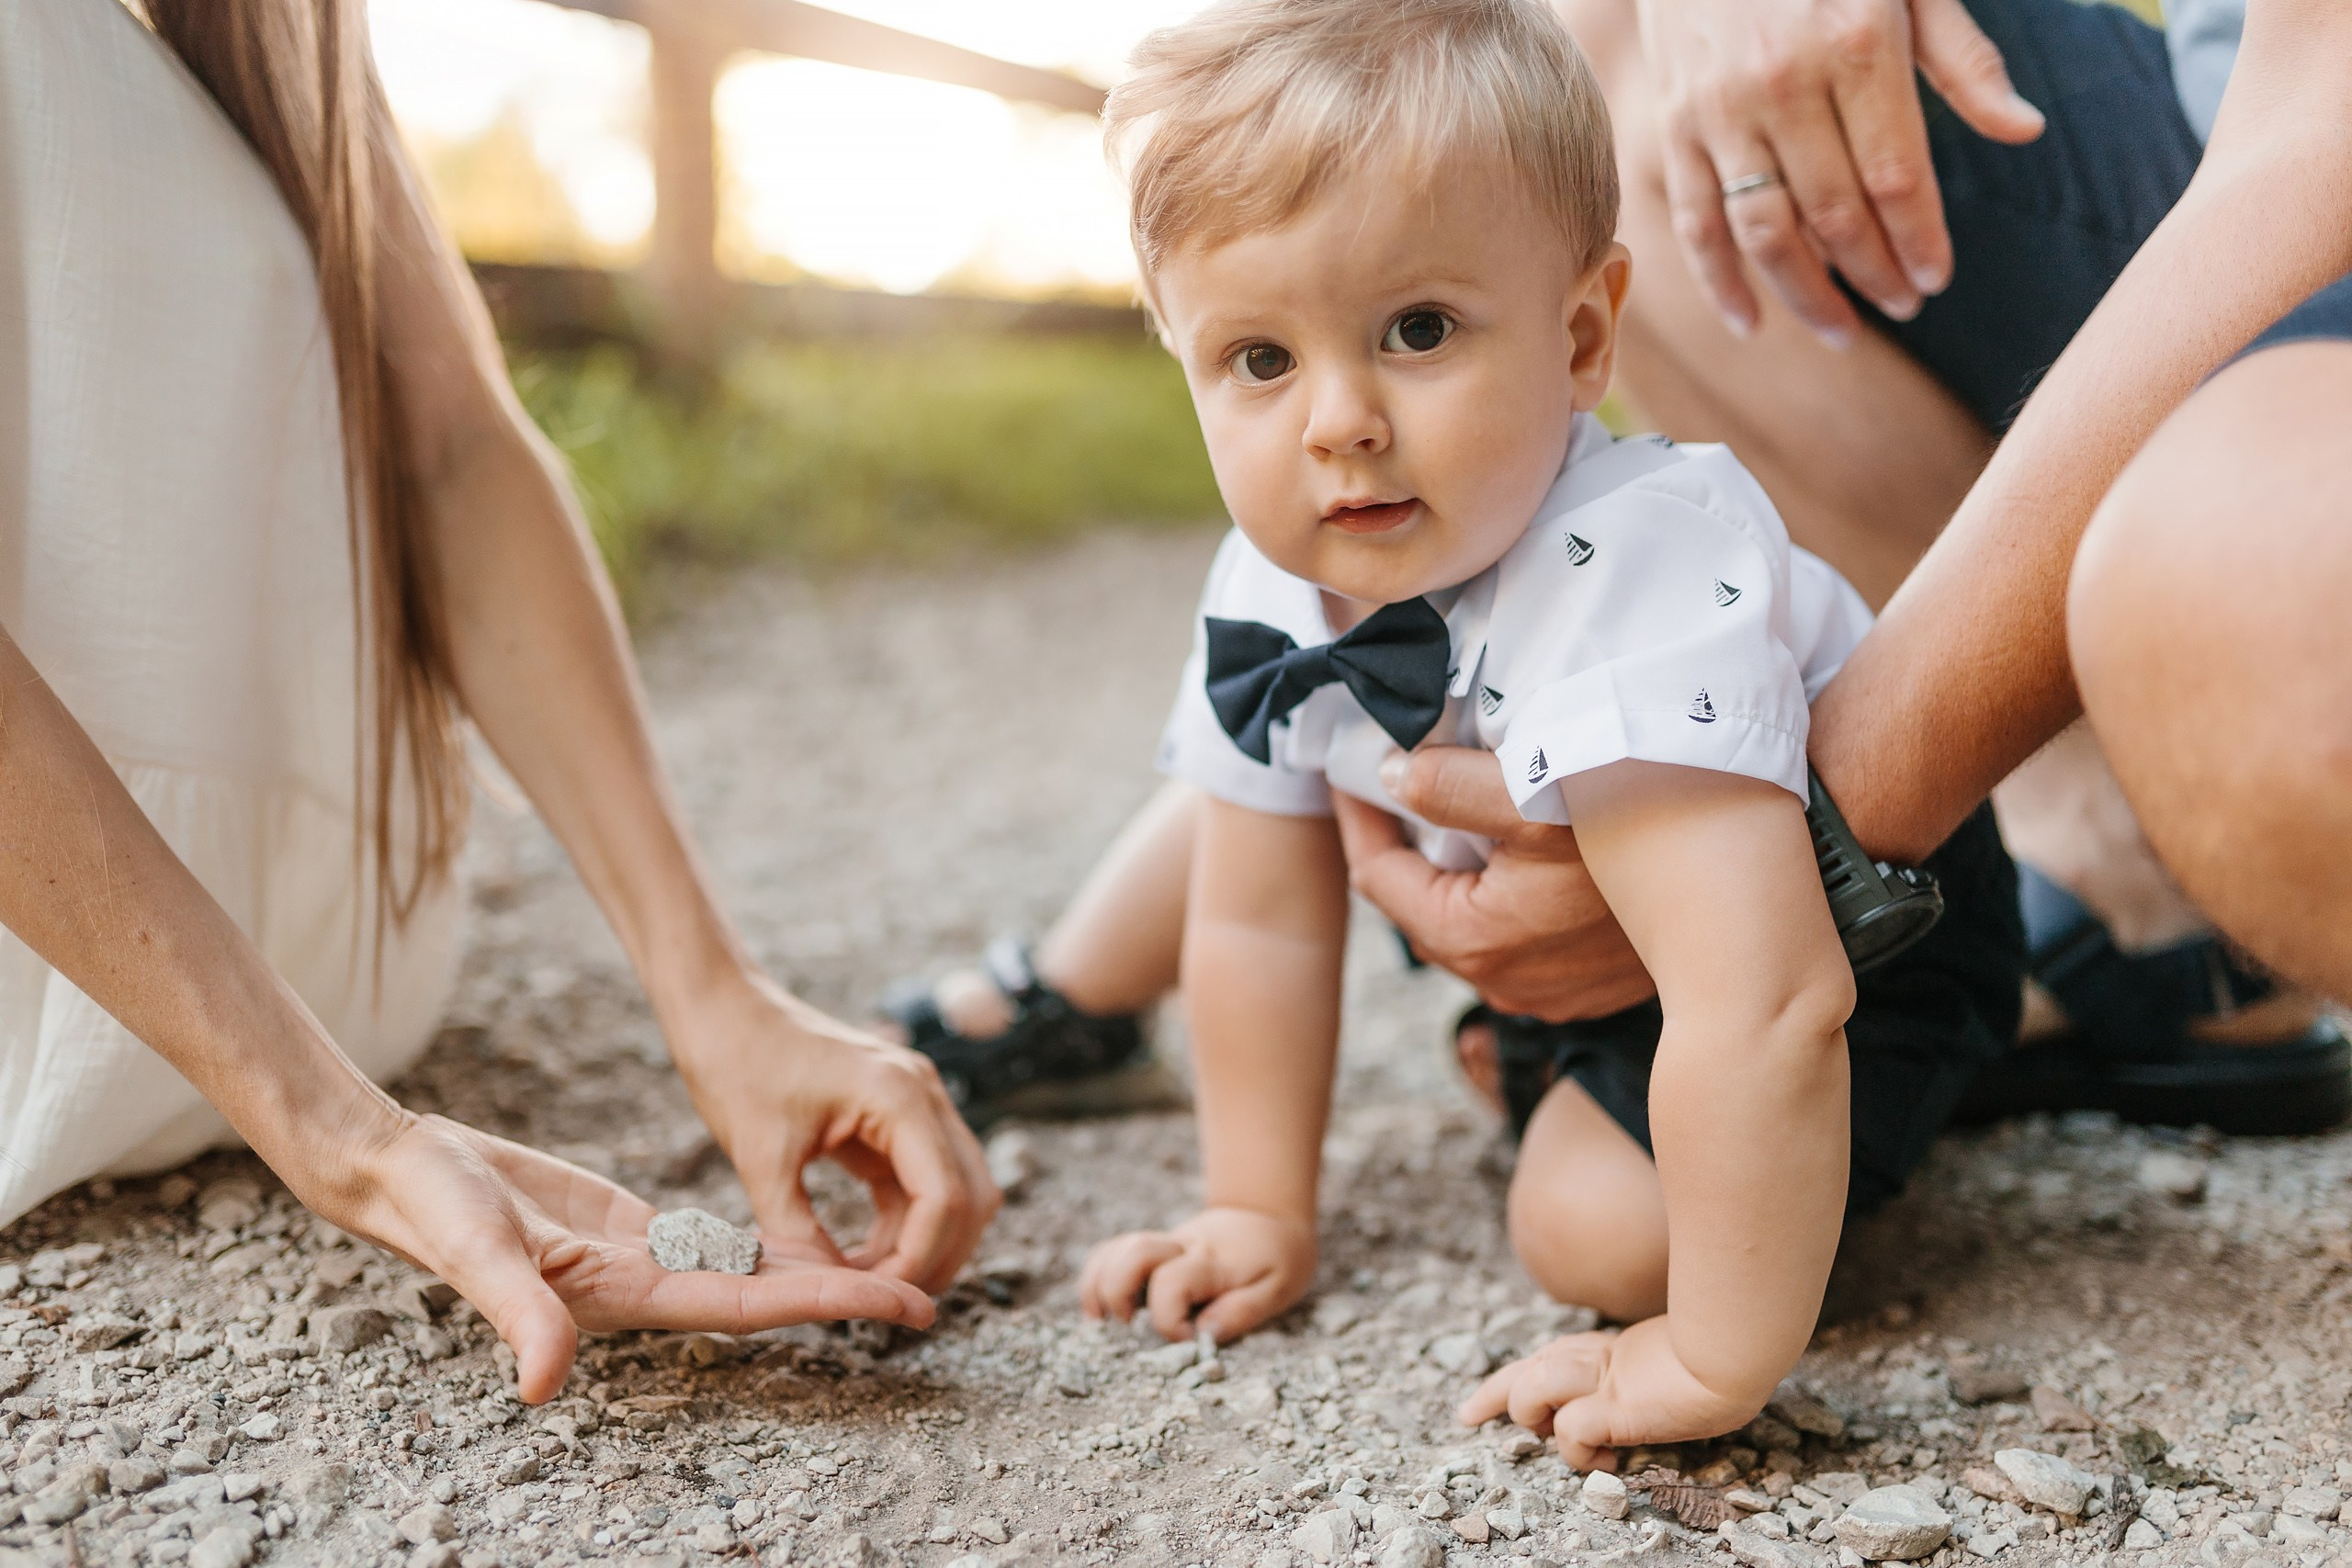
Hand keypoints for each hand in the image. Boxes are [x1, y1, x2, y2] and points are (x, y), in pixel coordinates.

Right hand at [325, 1112, 936, 1403]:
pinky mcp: (627, 1230)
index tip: (899, 1308)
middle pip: (768, 1293)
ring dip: (815, 1274)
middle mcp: (644, 1286)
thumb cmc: (433, 1208)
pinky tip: (807, 1237)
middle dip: (847, 1297)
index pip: (751, 1301)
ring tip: (890, 1271)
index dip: (828, 1304)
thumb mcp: (478, 1252)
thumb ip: (516, 1313)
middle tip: (929, 1301)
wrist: (399, 1171)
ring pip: (747, 1270)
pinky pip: (714, 1242)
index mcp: (626, 1295)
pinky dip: (763, 1242)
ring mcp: (638, 1260)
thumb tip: (542, 1384)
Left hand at [664, 970, 998, 1293]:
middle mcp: (923, 1093)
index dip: (920, 1258)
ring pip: (958, 1190)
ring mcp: (916, 1101)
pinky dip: (906, 1222)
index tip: (877, 1300)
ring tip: (875, 1284)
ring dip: (928, 1242)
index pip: (944, 1197)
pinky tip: (867, 1254)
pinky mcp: (897, 1114)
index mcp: (897, 1096)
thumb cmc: (736, 1067)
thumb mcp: (760, 1157)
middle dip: (939, 1256)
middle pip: (971, 1196)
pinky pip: (924, 1180)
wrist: (722, 1009)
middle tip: (887, 1303)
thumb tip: (829, 1293)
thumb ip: (796, 1231)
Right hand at [1077, 1207, 1316, 1343]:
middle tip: (1127, 1325)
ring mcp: (1163, 1245)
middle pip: (1133, 1253)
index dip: (1169, 1321)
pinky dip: (1096, 1276)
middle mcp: (1181, 1247)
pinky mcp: (1154, 1250)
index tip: (1187, 1340)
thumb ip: (1242, 1311)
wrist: (1269, 1216)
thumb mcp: (1279, 1288)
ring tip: (1101, 1321)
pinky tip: (1099, 1307)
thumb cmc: (1278, 1257)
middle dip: (1117, 1293)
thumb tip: (1203, 1336)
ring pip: (1114, 1248)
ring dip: (1097, 1283)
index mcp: (1212, 1261)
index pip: (1172, 1283)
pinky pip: (1112, 1252)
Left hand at [1334, 747, 1654, 1020]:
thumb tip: (1391, 774)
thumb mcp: (1534, 798)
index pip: (1377, 877)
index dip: (1361, 818)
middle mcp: (1497, 981)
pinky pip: (1518, 936)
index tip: (1352, 771)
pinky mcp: (1582, 988)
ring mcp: (1542, 992)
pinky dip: (1507, 895)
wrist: (1736, 908)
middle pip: (1420, 902)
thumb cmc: (1635, 848)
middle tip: (1400, 780)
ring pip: (1469, 919)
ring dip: (1461, 870)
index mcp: (1468, 938)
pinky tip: (1525, 854)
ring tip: (1461, 809)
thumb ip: (1448, 785)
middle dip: (1408, 843)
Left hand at [1458, 1319, 1761, 1467]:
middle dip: (1494, 1394)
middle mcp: (1595, 1362)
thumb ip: (1640, 1376)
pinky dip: (1578, 1454)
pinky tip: (1606, 1459)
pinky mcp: (1611, 1407)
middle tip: (1468, 1415)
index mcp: (1609, 1351)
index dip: (1511, 1379)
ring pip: (1532, 1394)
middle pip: (1526, 1370)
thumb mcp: (1669, 1366)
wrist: (1738, 1350)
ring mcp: (1601, 1383)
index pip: (1547, 1359)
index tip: (1477, 1403)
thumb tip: (1618, 1405)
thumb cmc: (1720, 1358)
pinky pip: (1569, 1433)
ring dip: (1539, 1419)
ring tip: (1579, 1436)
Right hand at [1635, 0, 2044, 342]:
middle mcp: (1784, 84)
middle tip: (1903, 306)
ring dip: (1804, 296)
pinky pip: (1697, 220)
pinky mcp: (1675, 125)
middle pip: (1835, 215)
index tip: (1936, 280)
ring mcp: (1721, 110)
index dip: (1919, 242)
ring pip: (1765, 231)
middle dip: (1874, 274)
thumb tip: (2024, 131)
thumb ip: (1965, 59)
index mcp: (1857, 44)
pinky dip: (1720, 281)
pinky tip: (1750, 321)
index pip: (1897, 176)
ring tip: (1841, 332)